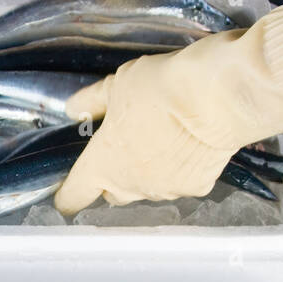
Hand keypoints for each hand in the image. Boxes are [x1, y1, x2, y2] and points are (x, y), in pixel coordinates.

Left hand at [54, 52, 241, 213]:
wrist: (216, 98)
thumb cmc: (159, 89)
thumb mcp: (116, 86)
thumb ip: (92, 102)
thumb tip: (72, 109)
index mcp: (103, 164)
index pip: (74, 194)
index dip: (67, 195)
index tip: (66, 193)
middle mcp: (130, 186)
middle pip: (112, 193)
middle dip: (112, 178)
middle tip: (123, 148)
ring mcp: (164, 190)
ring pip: (147, 189)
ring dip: (148, 174)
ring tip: (162, 140)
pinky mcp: (196, 188)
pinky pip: (180, 183)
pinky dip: (181, 170)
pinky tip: (190, 145)